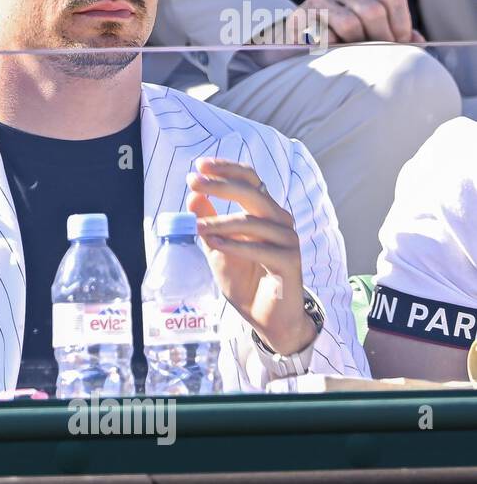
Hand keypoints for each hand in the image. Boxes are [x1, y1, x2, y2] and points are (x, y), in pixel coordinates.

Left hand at [186, 158, 316, 354]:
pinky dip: (235, 246)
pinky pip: (260, 249)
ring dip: (220, 222)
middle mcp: (280, 221)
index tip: (199, 165)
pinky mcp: (290, 262)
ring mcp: (288, 241)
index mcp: (265, 213)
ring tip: (197, 227)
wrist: (266, 318)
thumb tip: (193, 195)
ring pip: (252, 222)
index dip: (226, 170)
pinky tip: (214, 244)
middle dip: (220, 185)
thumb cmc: (245, 281)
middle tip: (193, 181)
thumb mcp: (218, 249)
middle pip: (253, 192)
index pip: (250, 180)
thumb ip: (207, 223)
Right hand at [248, 0, 423, 66]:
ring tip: (356, 58)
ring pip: (349, 23)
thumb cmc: (337, 43)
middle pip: (373, 10)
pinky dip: (333, 50)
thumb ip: (393, 35)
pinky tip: (332, 56)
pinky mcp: (299, 16)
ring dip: (357, 46)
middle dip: (381, 38)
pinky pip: (324, 35)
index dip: (401, 24)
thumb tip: (418, 42)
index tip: (400, 46)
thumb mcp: (368, 33)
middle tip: (380, 56)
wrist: (290, 46)